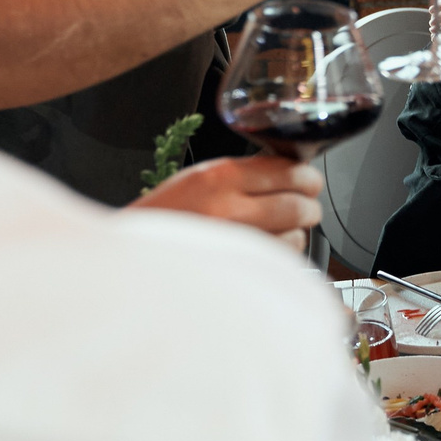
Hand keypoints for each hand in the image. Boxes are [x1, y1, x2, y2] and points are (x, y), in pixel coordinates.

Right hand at [127, 153, 322, 245]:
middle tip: (306, 207)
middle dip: (308, 206)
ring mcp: (234, 243)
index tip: (310, 181)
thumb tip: (290, 172)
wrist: (131, 259)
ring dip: (295, 234)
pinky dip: (281, 256)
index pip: (287, 170)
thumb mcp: (197, 178)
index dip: (307, 177)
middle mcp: (228, 207)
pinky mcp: (237, 270)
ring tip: (279, 231)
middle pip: (298, 204)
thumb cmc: (164, 217)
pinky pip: (280, 262)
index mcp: (218, 176)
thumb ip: (242, 174)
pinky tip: (265, 250)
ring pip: (295, 236)